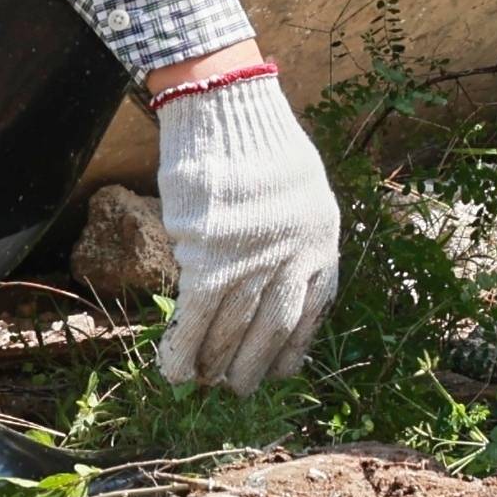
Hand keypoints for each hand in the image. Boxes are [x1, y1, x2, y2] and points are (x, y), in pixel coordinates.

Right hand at [152, 74, 341, 394]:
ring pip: (234, 331)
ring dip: (217, 363)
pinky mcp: (211, 261)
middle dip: (254, 365)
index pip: (315, 309)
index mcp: (322, 238)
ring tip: (204, 382)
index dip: (295, 346)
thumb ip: (295, 231)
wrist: (228, 109)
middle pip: (274, 328)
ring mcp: (254, 262)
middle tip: (238, 387)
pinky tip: (174, 370)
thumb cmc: (261, 141)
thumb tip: (278, 272)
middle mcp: (294, 256)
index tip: (282, 369)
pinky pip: (196, 320)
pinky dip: (183, 348)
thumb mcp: (302, 187)